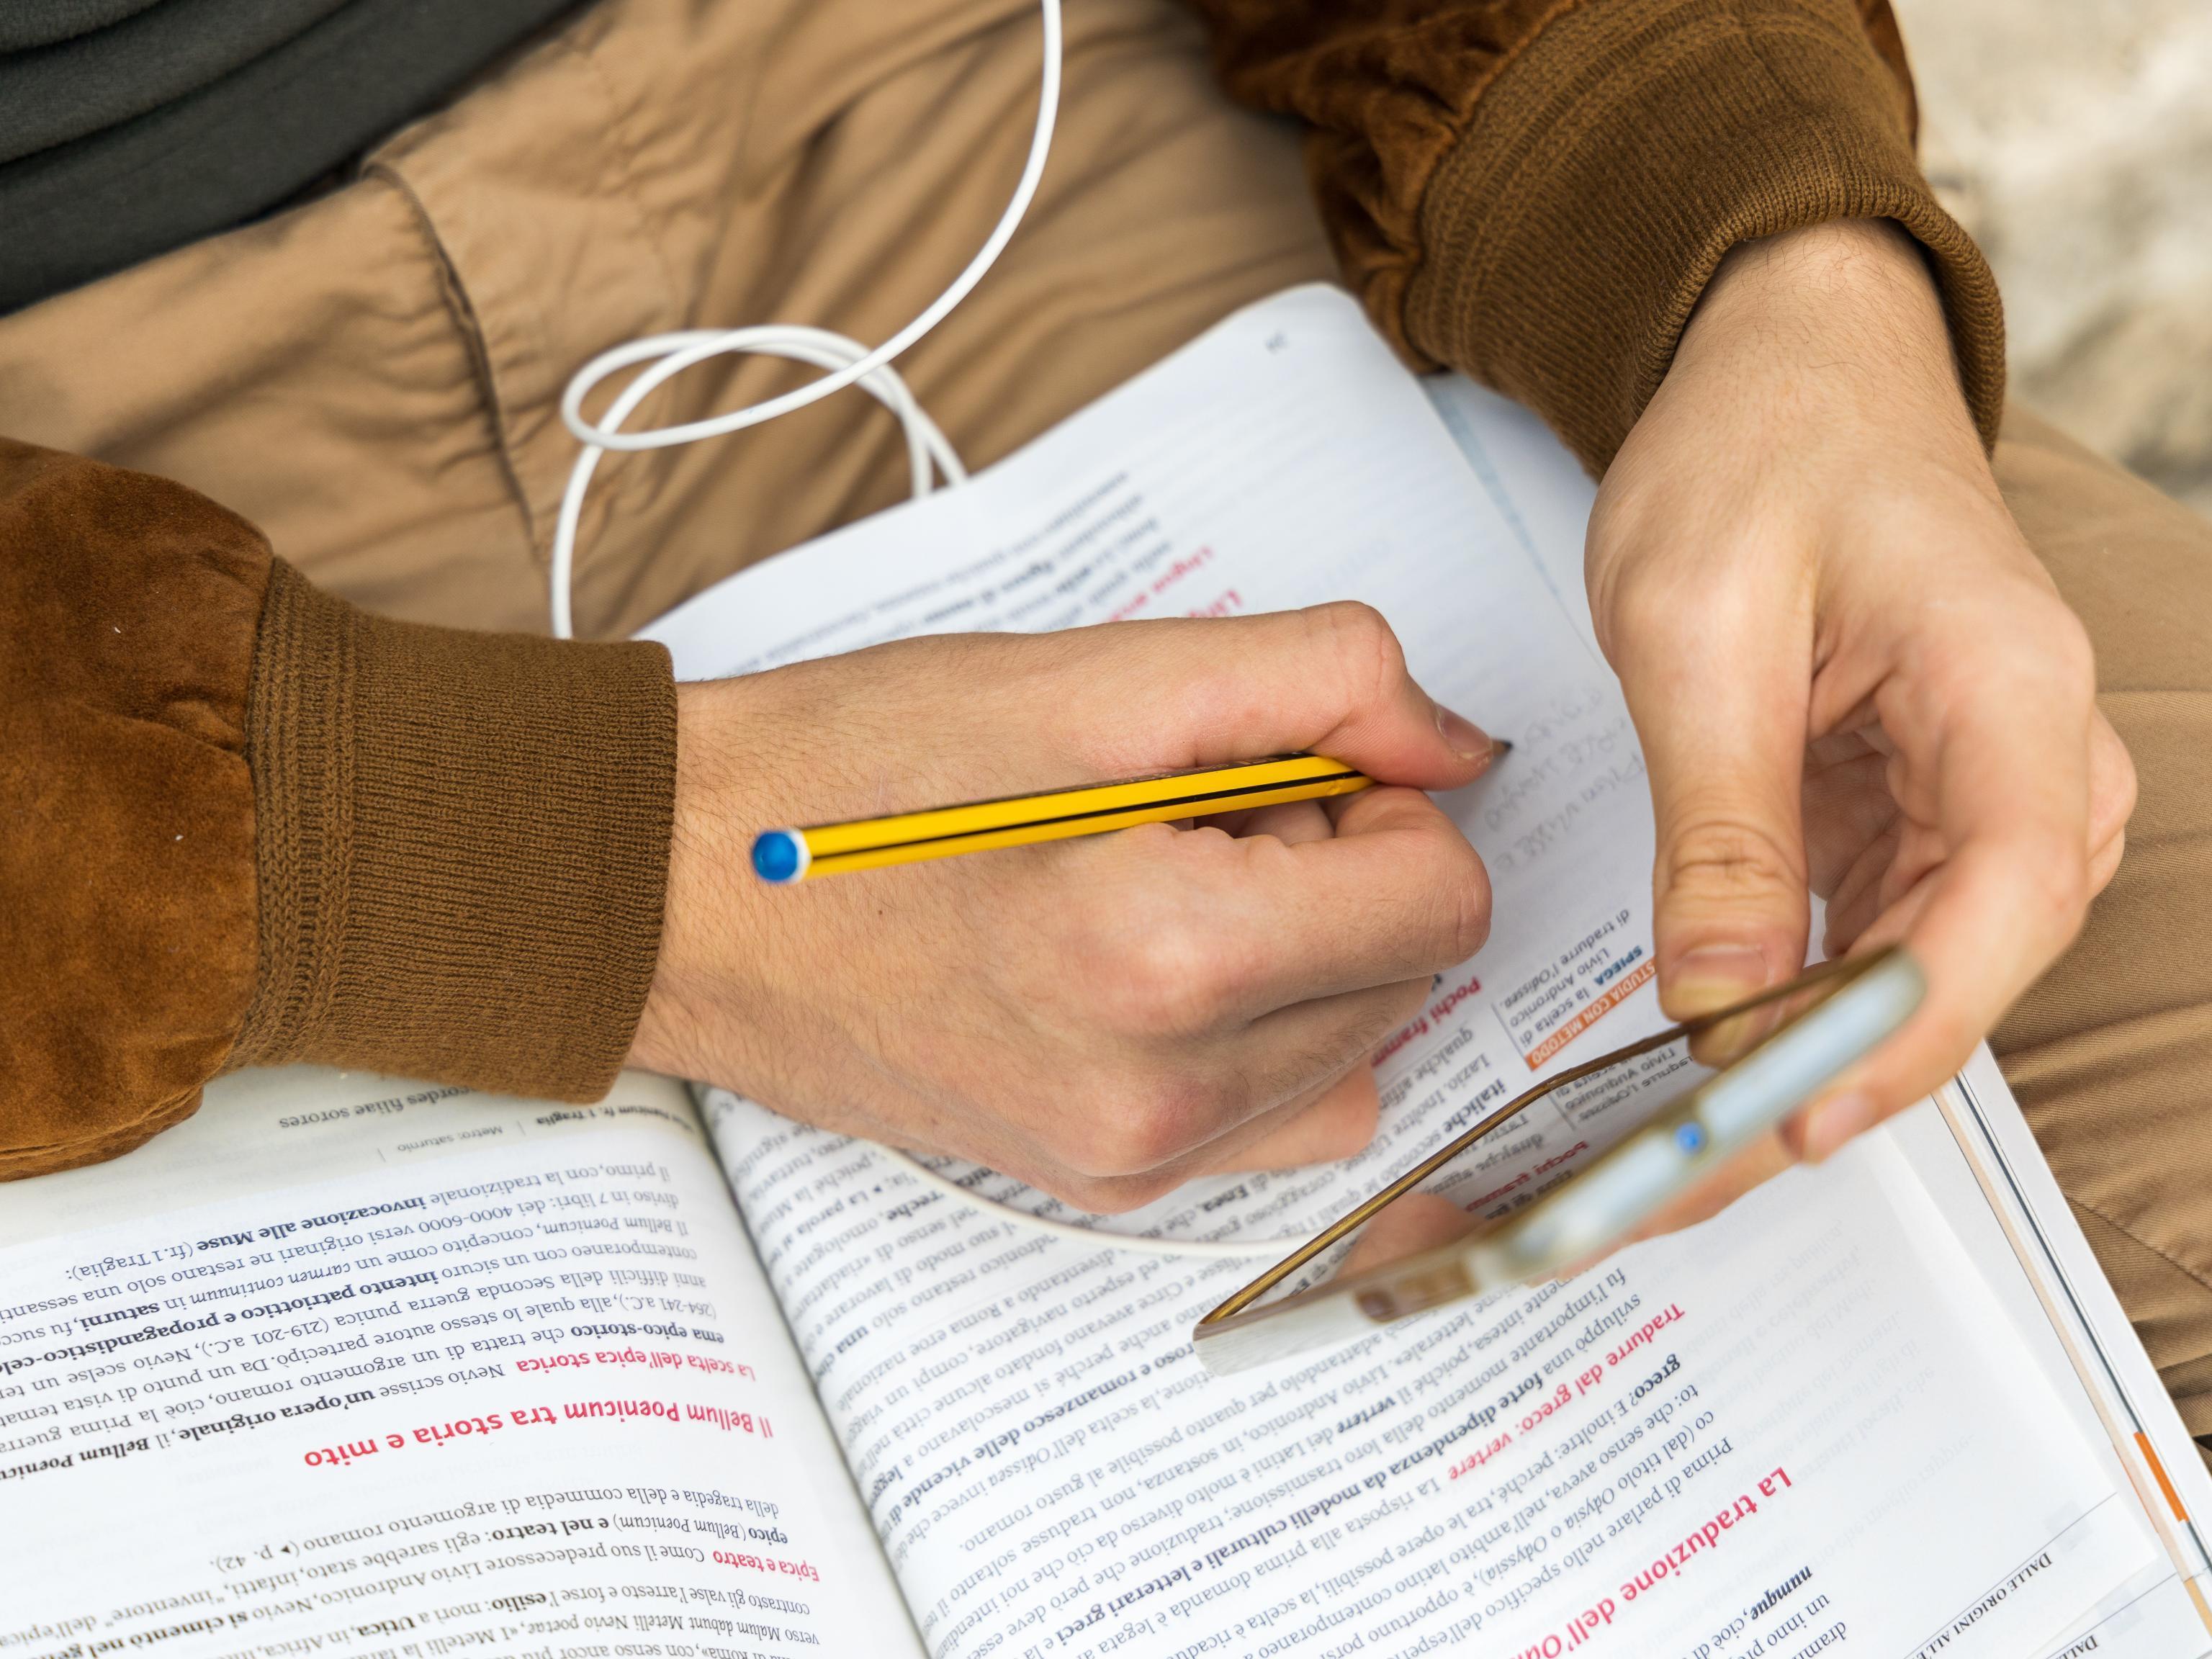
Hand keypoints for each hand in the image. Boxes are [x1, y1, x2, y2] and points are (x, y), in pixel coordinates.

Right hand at [628, 605, 1497, 1210]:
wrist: (681, 896)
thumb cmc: (851, 778)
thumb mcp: (1098, 675)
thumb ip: (1322, 683)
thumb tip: (1456, 747)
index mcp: (1167, 956)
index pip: (1445, 898)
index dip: (1380, 801)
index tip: (1269, 771)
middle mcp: (1162, 1094)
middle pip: (1408, 973)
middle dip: (1333, 870)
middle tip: (1180, 816)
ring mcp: (1130, 1158)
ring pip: (1356, 1045)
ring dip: (1299, 952)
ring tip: (1143, 884)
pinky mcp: (1100, 1182)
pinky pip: (1276, 1115)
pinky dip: (1252, 1033)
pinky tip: (1138, 967)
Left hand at [1586, 219, 2134, 1238]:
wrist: (1787, 371)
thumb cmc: (1753, 450)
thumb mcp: (1697, 629)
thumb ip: (1721, 826)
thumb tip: (1720, 1004)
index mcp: (2010, 688)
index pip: (2004, 897)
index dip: (1903, 1029)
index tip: (1790, 1118)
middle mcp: (2035, 756)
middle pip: (1962, 964)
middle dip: (1825, 1078)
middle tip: (1679, 1180)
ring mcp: (1987, 792)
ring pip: (1917, 970)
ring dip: (1802, 1056)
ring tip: (1667, 1145)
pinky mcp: (1924, 811)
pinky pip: (1874, 935)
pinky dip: (1790, 997)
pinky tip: (1701, 1049)